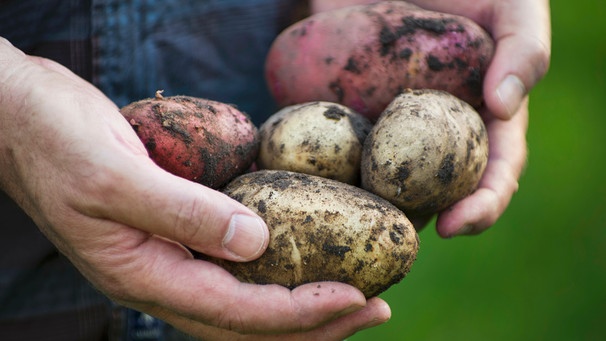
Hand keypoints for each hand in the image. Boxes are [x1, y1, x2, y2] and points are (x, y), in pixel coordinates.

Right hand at [0, 38, 388, 339]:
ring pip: (243, 299)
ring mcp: (164, 256)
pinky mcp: (171, 229)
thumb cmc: (53, 139)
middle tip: (374, 308)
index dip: (299, 311)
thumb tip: (258, 245)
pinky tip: (303, 254)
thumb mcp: (113, 175)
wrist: (17, 116)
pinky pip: (230, 265)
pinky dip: (274, 268)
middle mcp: (157, 276)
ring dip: (299, 301)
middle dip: (314, 322)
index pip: (235, 312)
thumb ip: (182, 213)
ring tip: (353, 295)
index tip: (355, 297)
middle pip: (247, 322)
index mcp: (141, 274)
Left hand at [311, 0, 550, 235]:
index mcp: (481, 115)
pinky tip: (310, 183)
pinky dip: (323, 167)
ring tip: (350, 223)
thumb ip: (523, 48)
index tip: (457, 226)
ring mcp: (386, 122)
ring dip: (367, 206)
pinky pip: (333, 144)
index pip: (493, 171)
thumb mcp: (510, 2)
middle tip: (395, 241)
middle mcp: (434, 129)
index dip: (482, 205)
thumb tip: (506, 107)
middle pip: (432, 189)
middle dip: (418, 221)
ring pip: (380, 178)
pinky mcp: (344, 108)